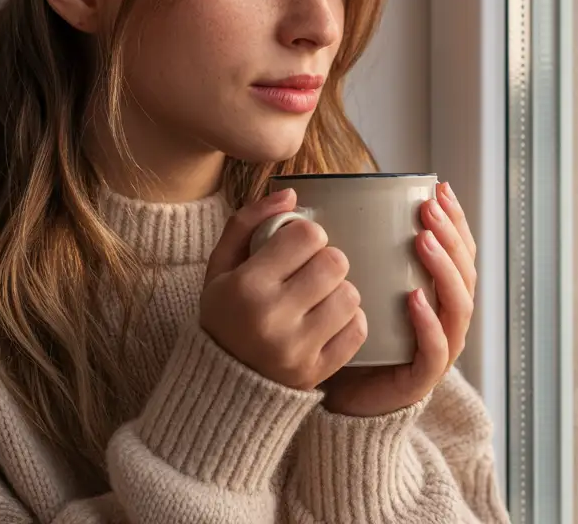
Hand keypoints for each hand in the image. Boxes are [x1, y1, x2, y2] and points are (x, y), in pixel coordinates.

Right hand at [200, 188, 366, 390]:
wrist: (220, 382)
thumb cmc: (225, 313)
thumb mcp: (221, 265)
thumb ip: (248, 222)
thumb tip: (290, 194)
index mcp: (247, 286)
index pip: (307, 236)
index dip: (307, 234)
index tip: (296, 245)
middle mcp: (272, 318)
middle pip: (335, 263)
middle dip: (327, 259)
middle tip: (312, 269)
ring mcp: (296, 349)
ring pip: (351, 295)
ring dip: (339, 290)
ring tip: (319, 295)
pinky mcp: (316, 371)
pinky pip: (357, 330)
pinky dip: (350, 320)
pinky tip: (328, 319)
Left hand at [321, 181, 476, 416]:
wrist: (340, 396)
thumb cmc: (351, 332)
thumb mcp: (359, 282)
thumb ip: (361, 248)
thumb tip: (340, 197)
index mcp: (438, 293)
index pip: (459, 251)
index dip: (455, 220)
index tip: (439, 188)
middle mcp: (447, 319)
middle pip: (465, 272)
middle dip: (451, 235)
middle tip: (428, 208)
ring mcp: (440, 348)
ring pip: (458, 306)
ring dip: (444, 269)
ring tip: (424, 241)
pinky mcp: (422, 377)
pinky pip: (435, 349)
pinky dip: (429, 322)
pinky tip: (416, 298)